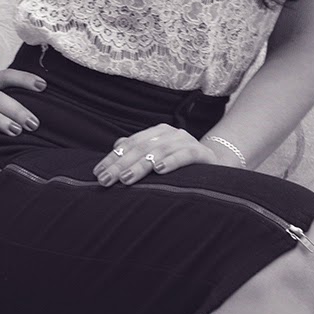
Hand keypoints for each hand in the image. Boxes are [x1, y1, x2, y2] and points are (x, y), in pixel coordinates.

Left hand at [92, 123, 231, 184]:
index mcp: (157, 133)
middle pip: (141, 148)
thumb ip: (138, 151)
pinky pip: (185, 155)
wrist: (215, 166)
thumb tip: (117, 146)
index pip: (129, 144)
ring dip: (141, 165)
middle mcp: (170, 133)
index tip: (98, 173)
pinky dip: (171, 161)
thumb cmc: (180, 164)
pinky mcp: (202, 153)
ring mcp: (186, 141)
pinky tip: (159, 169)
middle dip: (121, 164)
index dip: (112, 158)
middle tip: (106, 180)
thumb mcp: (157, 158)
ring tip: (126, 178)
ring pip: (159, 151)